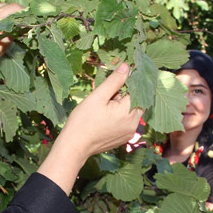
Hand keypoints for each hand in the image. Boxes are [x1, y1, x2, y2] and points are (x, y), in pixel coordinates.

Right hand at [38, 63, 142, 193]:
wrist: (74, 146)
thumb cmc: (83, 121)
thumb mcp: (97, 97)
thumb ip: (114, 81)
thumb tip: (127, 66)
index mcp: (128, 112)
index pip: (138, 90)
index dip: (131, 81)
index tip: (123, 74)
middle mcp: (133, 124)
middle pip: (137, 101)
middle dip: (126, 93)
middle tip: (111, 90)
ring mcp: (129, 133)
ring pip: (132, 111)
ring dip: (123, 104)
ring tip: (106, 103)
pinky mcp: (124, 138)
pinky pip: (127, 121)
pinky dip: (121, 114)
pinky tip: (106, 114)